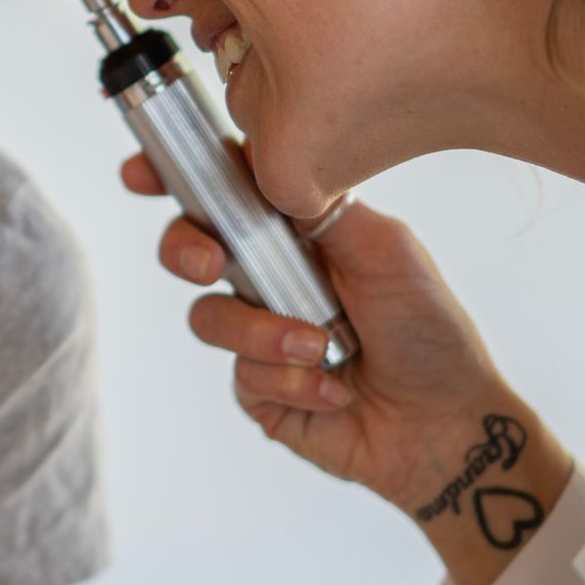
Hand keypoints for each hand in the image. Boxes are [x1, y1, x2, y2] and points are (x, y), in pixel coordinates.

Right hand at [122, 153, 551, 514]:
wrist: (445, 420)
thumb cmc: (427, 326)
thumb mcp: (385, 247)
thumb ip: (320, 207)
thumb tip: (264, 164)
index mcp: (294, 231)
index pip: (222, 191)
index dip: (172, 176)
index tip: (140, 173)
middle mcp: (267, 276)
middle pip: (188, 247)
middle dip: (185, 250)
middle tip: (209, 263)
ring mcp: (257, 334)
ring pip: (209, 316)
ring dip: (264, 333)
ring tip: (321, 348)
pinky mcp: (258, 390)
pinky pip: (243, 375)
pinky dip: (290, 381)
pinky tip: (334, 388)